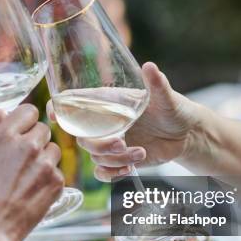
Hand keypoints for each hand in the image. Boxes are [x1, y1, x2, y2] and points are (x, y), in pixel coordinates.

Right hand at [0, 104, 63, 240]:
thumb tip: (3, 113)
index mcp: (6, 135)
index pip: (29, 111)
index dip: (25, 122)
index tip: (22, 133)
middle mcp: (28, 145)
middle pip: (44, 129)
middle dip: (35, 141)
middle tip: (23, 160)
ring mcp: (45, 164)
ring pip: (54, 149)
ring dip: (45, 158)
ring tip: (28, 176)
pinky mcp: (57, 182)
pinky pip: (58, 171)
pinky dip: (49, 180)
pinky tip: (34, 191)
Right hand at [47, 62, 201, 181]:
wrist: (187, 134)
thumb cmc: (175, 109)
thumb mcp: (167, 98)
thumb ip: (156, 84)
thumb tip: (149, 66)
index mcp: (108, 102)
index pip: (73, 102)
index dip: (58, 107)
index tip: (53, 115)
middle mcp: (104, 122)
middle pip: (81, 137)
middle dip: (99, 144)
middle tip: (122, 143)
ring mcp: (109, 142)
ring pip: (94, 156)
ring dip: (114, 159)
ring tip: (140, 153)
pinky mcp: (118, 159)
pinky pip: (102, 171)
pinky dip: (112, 173)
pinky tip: (130, 167)